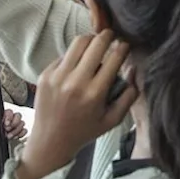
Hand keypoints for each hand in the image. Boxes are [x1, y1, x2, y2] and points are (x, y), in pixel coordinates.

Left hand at [2, 108, 26, 141]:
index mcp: (1, 117)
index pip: (9, 112)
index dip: (9, 117)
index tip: (6, 124)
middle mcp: (8, 120)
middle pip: (18, 116)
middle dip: (14, 124)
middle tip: (7, 130)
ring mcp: (13, 127)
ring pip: (22, 123)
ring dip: (16, 130)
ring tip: (8, 136)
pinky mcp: (17, 134)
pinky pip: (24, 131)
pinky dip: (21, 134)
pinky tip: (15, 137)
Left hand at [15, 31, 137, 178]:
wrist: (49, 142)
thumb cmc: (84, 131)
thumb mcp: (112, 120)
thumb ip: (128, 96)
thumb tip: (133, 70)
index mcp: (94, 93)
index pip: (114, 58)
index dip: (123, 47)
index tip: (125, 45)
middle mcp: (76, 82)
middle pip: (96, 43)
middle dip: (108, 36)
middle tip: (112, 36)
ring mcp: (58, 76)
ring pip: (78, 42)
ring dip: (90, 40)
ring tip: (95, 45)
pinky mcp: (45, 74)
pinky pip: (64, 54)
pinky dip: (74, 55)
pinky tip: (77, 64)